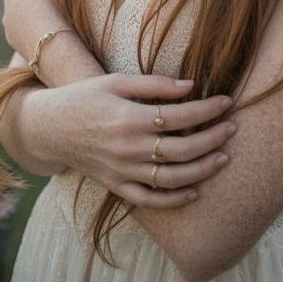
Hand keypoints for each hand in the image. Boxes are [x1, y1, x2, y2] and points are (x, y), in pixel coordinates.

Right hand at [25, 72, 235, 207]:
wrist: (49, 127)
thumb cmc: (85, 97)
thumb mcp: (116, 81)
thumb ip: (154, 84)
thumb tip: (191, 86)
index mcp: (128, 118)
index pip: (179, 116)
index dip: (207, 110)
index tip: (226, 101)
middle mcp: (127, 148)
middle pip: (182, 149)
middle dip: (213, 139)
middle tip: (232, 128)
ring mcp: (122, 171)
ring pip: (172, 178)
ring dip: (202, 170)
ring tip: (223, 158)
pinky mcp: (116, 186)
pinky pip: (150, 200)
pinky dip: (174, 200)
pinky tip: (195, 192)